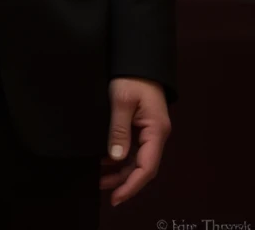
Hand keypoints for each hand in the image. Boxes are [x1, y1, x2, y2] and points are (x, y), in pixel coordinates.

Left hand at [100, 77, 170, 206]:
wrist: (138, 59)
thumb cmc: (132, 76)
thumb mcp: (121, 101)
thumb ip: (119, 130)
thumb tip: (115, 157)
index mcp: (156, 131)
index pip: (147, 167)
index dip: (131, 184)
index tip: (117, 197)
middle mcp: (156, 134)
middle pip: (142, 166)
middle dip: (124, 181)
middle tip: (102, 189)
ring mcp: (149, 130)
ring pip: (137, 159)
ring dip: (120, 170)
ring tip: (100, 178)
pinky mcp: (142, 126)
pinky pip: (133, 148)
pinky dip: (120, 157)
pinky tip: (105, 161)